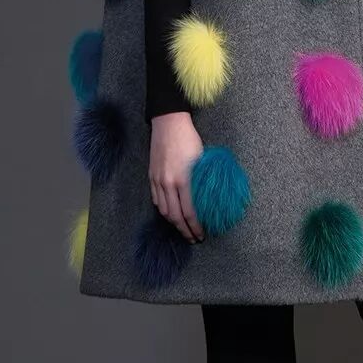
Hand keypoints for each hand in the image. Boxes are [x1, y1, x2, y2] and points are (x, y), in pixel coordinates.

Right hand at [148, 112, 205, 242]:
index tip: (202, 234)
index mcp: (184, 180)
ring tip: (182, 229)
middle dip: (184, 230)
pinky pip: (157, 200)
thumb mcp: (202, 160)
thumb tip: (211, 198)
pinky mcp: (152, 176)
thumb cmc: (189, 139)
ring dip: (173, 223)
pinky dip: (164, 210)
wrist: (168, 123)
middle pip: (175, 216)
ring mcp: (158, 181)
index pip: (190, 212)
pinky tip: (170, 213)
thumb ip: (202, 181)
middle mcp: (168, 183)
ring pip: (164, 210)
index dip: (195, 226)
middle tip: (193, 238)